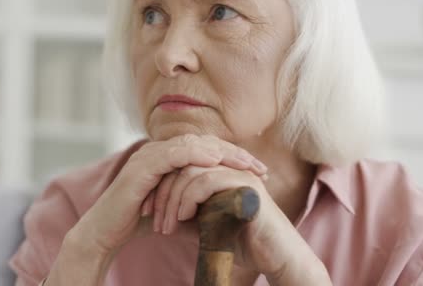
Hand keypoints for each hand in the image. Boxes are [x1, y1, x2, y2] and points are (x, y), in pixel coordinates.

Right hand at [69, 134, 267, 257]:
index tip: (258, 171)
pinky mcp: (142, 166)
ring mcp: (149, 155)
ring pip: (191, 145)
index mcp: (168, 157)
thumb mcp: (177, 207)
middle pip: (204, 142)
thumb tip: (231, 206)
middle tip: (259, 167)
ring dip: (221, 153)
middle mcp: (159, 151)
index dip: (233, 157)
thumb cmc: (140, 220)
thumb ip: (198, 200)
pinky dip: (195, 155)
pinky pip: (172, 155)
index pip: (207, 149)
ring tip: (245, 163)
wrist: (107, 230)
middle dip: (234, 153)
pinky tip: (214, 161)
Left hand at [148, 163, 325, 280]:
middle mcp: (227, 167)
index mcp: (218, 173)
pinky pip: (207, 180)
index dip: (160, 187)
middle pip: (181, 166)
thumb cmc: (242, 243)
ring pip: (190, 172)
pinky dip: (189, 198)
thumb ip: (186, 218)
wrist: (275, 256)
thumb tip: (161, 216)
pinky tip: (184, 216)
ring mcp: (237, 172)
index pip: (179, 168)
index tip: (147, 211)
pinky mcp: (245, 183)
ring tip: (166, 223)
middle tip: (150, 217)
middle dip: (161, 192)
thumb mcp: (205, 229)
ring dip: (172, 198)